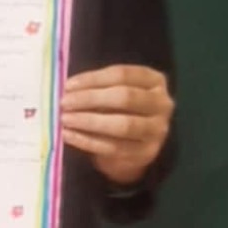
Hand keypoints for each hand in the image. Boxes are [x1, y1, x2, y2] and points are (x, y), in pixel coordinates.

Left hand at [61, 65, 174, 184]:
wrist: (136, 146)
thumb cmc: (121, 111)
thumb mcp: (117, 93)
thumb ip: (98, 88)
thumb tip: (68, 89)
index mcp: (155, 81)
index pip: (122, 74)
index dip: (93, 79)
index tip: (68, 85)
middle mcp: (162, 104)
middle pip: (124, 97)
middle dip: (90, 99)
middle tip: (65, 103)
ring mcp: (156, 131)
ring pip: (122, 124)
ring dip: (89, 121)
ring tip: (65, 119)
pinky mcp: (145, 153)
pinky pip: (113, 147)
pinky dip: (87, 141)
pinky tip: (69, 136)